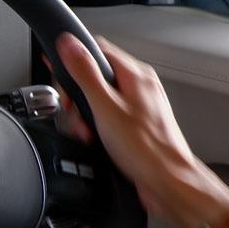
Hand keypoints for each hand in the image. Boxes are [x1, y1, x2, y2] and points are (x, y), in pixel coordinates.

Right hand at [55, 34, 228, 227]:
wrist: (168, 184)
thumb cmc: (146, 150)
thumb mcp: (105, 107)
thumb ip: (84, 72)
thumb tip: (68, 43)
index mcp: (135, 75)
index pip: (96, 50)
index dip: (73, 62)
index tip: (60, 76)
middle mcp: (139, 88)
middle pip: (94, 76)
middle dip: (78, 96)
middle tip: (77, 112)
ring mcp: (137, 108)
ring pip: (98, 99)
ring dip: (85, 116)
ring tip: (90, 132)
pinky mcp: (133, 127)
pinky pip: (106, 118)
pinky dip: (96, 128)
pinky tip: (97, 141)